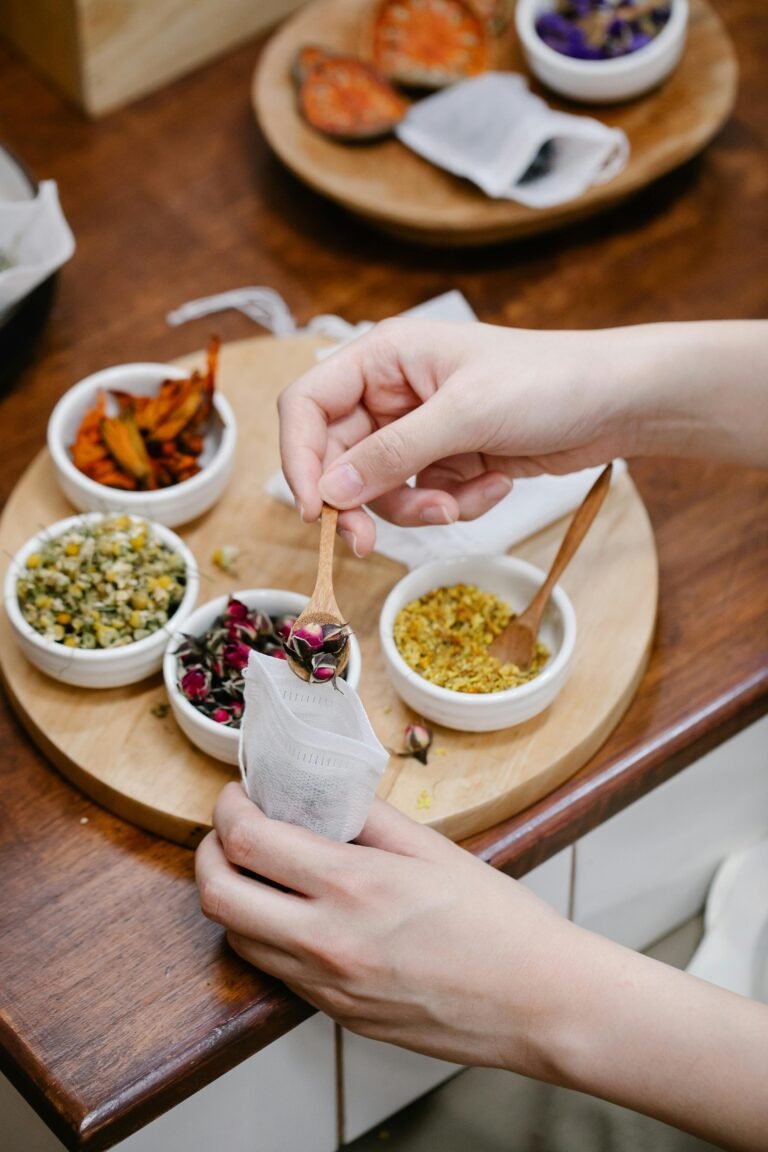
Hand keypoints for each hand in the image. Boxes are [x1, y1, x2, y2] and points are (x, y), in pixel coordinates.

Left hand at [195, 782, 573, 1071]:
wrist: (538, 1001)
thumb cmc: (499, 922)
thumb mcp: (433, 849)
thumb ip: (368, 818)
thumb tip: (323, 795)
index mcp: (352, 887)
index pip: (247, 843)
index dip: (228, 810)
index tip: (239, 795)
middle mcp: (327, 942)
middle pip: (218, 898)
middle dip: (209, 854)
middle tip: (230, 831)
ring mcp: (328, 988)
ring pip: (238, 940)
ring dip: (233, 898)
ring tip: (262, 869)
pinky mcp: (339, 1016)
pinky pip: (278, 972)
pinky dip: (269, 935)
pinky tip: (300, 912)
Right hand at [279, 318, 767, 554]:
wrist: (617, 402)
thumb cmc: (547, 381)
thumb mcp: (463, 415)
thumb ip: (391, 455)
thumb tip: (329, 493)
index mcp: (383, 358)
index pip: (308, 406)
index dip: (300, 458)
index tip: (314, 510)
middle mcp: (392, 392)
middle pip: (339, 459)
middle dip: (364, 501)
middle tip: (369, 544)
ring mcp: (420, 430)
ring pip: (382, 489)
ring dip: (420, 507)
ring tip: (465, 501)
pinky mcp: (449, 460)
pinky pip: (425, 498)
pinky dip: (456, 504)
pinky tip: (496, 484)